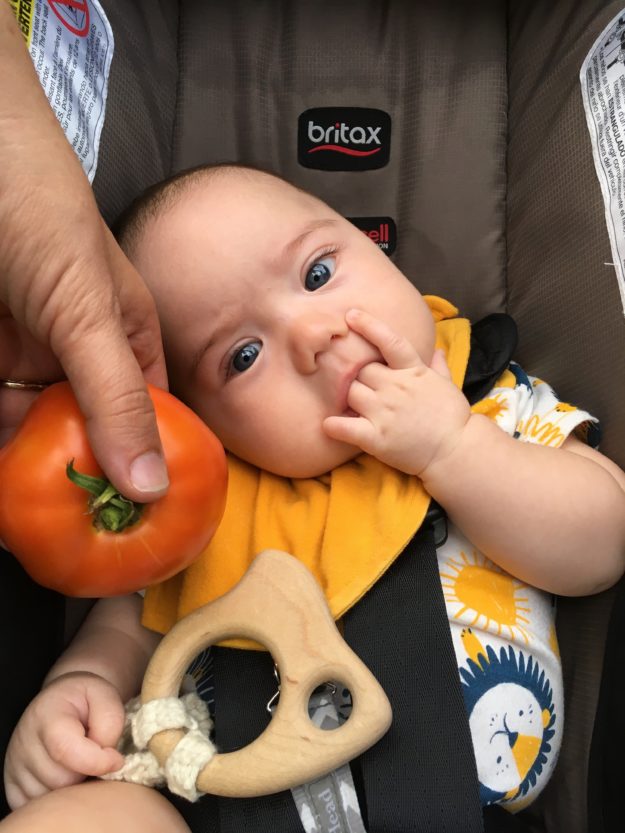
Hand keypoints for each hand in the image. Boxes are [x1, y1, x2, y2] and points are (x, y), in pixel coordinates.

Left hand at [0, 3, 167, 500]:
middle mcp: (81, 357)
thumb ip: (116, 398)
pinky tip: (3, 489)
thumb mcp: (89, 313)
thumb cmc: (39, 211)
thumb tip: (152, 484)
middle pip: (86, 437)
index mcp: (127, 343)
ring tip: (26, 528)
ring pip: (30, 434)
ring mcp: (26, 359)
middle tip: (69, 542)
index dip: (144, 472)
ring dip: (27, 474)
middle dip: (79, 483)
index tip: (135, 528)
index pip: (146, 422)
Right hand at [3, 672, 125, 809]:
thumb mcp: (105, 695)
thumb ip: (110, 722)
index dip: (97, 760)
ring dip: (75, 785)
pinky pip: (40, 805)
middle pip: (62, 780)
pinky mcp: (15, 787)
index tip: (116, 758)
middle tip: (95, 755)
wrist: (64, 702)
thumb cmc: (86, 700)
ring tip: (81, 763)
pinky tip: (68, 774)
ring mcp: (15, 768)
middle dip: (87, 772)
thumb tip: (108, 759)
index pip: (65, 749)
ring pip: (52, 798)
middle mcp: (24, 743)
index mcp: (45, 715)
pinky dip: (59, 797)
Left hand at [323, 309, 470, 474]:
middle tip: (363, 390)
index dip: (368, 325)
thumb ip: (438, 366)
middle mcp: (396, 387)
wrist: (456, 452)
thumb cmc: (453, 418)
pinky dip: (333, 425)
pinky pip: (343, 426)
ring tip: (352, 409)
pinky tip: (329, 425)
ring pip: (350, 393)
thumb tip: (436, 348)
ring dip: (348, 399)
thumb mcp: (448, 385)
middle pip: (360, 371)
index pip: (389, 341)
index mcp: (413, 371)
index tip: (351, 315)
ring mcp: (384, 412)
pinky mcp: (376, 437)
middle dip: (358, 378)